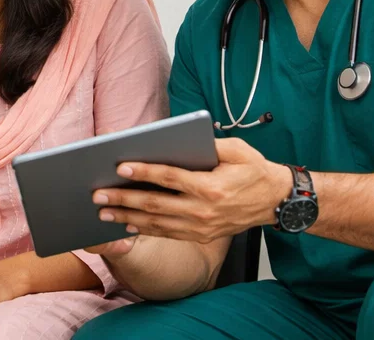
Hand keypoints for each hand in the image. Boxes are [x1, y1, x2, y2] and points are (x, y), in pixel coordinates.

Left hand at [91, 138, 292, 243]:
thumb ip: (208, 144)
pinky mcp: (202, 235)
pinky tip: (126, 223)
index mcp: (211, 186)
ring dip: (127, 217)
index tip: (120, 167)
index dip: (144, 172)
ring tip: (103, 212)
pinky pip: (168, 233)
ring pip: (158, 222)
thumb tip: (175, 137)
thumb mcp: (237, 150)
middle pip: (156, 204)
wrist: (276, 201)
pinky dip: (145, 229)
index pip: (170, 178)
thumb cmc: (255, 170)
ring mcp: (202, 226)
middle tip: (97, 195)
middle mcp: (204, 210)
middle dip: (124, 199)